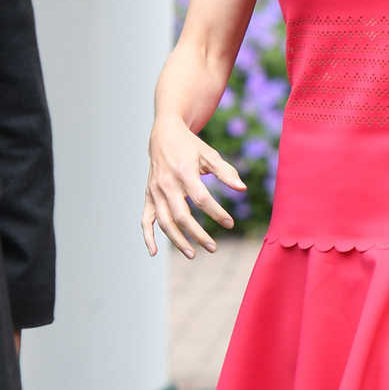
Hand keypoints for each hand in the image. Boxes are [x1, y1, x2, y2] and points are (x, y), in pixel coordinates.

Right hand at [142, 119, 245, 257]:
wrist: (164, 134)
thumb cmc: (190, 146)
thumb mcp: (209, 154)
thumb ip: (226, 172)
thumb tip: (242, 189)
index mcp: (183, 172)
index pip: (201, 199)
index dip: (216, 213)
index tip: (230, 223)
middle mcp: (166, 184)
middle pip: (181, 216)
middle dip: (197, 234)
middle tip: (213, 248)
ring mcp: (155, 192)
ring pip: (164, 222)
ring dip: (177, 240)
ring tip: (192, 254)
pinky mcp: (148, 196)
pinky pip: (145, 220)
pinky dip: (148, 236)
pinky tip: (154, 252)